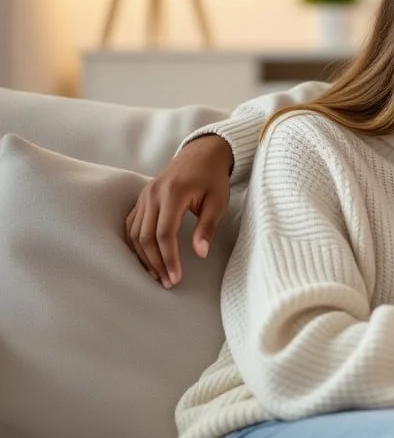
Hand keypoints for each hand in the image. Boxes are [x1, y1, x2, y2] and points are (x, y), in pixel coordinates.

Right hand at [125, 134, 232, 288]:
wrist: (202, 154)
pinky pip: (131, 225)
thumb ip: (207, 227)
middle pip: (146, 237)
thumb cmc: (213, 178)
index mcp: (173, 194)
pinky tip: (145, 258)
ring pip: (135, 233)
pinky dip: (135, 244)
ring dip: (143, 257)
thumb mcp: (218, 202)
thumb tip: (200, 253)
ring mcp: (144, 196)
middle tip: (167, 283)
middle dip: (155, 263)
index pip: (164, 234)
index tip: (175, 278)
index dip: (168, 259)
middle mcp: (153, 194)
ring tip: (156, 275)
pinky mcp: (141, 198)